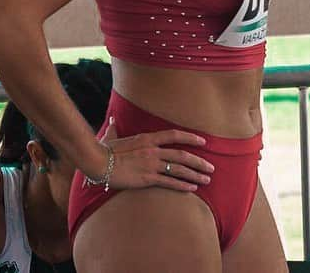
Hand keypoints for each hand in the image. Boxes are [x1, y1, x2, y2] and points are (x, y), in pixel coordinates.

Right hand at [97, 119, 213, 190]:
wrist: (98, 162)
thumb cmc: (103, 150)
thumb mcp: (112, 136)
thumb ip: (116, 129)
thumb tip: (112, 121)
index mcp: (147, 138)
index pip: (174, 135)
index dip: (191, 137)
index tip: (203, 141)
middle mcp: (153, 150)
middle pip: (182, 155)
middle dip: (199, 162)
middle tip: (211, 168)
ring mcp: (151, 164)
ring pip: (179, 169)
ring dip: (195, 175)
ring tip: (206, 180)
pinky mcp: (147, 178)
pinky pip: (169, 182)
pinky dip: (182, 185)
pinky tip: (191, 188)